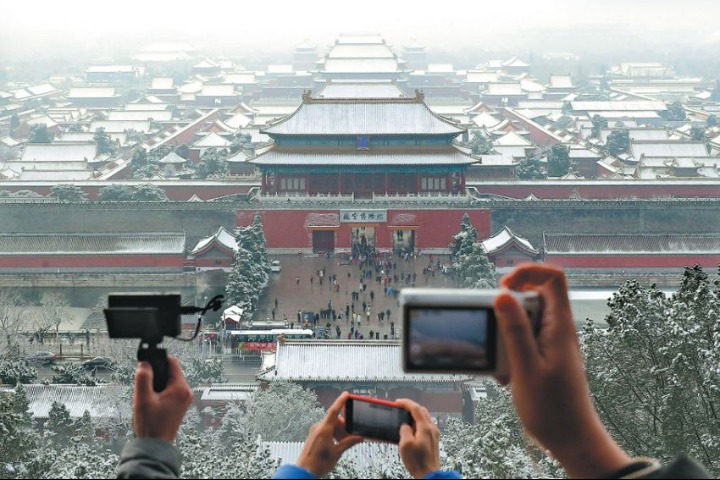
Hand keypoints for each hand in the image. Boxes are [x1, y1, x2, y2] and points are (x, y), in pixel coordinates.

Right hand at [133, 356, 192, 441]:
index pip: (172, 362)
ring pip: (170, 381)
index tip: (147, 362)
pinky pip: (171, 390)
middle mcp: (186, 392)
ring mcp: (184, 399)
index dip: (158, 359)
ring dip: (158, 383)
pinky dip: (161, 391)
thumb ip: (143, 378)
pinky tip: (151, 400)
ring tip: (147, 394)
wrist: (155, 446)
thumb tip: (144, 363)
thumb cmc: (151, 426)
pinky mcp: (180, 404)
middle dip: (156, 374)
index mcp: (180, 388)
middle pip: (171, 371)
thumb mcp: (142, 399)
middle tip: (145, 383)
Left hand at [296, 392, 363, 476]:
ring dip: (339, 432)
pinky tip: (336, 444)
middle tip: (351, 436)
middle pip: (335, 420)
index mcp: (324, 429)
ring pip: (331, 426)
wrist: (304, 470)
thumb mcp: (337, 452)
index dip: (341, 401)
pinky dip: (333, 434)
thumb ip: (348, 443)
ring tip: (343, 443)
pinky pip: (326, 430)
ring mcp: (315, 431)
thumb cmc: (318, 463)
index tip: (346, 394)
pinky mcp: (314, 436)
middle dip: (344, 427)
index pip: (334, 410)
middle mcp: (318, 427)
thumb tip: (359, 437)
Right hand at [395, 398, 440, 478]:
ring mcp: (434, 434)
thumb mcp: (405, 445)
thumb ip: (404, 430)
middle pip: (422, 410)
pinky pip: (425, 425)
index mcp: (425, 428)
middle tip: (400, 408)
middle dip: (410, 407)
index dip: (405, 403)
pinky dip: (417, 422)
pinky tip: (411, 429)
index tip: (397, 402)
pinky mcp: (433, 439)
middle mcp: (432, 428)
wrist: (429, 474)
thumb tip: (405, 425)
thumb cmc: (418, 462)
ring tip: (404, 418)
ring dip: (414, 414)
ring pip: (424, 417)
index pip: (415, 408)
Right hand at [495, 264, 631, 477]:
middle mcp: (558, 330)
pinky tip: (508, 375)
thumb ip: (514, 330)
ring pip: (524, 322)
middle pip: (532, 297)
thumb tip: (503, 296)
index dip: (527, 273)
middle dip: (508, 312)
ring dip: (507, 338)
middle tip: (496, 331)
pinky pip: (524, 342)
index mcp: (559, 326)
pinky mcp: (546, 357)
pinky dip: (511, 354)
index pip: (552, 278)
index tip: (503, 287)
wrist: (572, 439)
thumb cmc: (554, 409)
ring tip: (503, 363)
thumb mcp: (526, 368)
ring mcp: (553, 343)